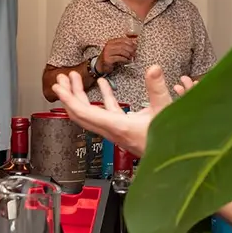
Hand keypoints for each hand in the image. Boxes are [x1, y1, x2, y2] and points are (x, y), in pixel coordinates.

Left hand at [51, 65, 194, 156]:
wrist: (175, 163)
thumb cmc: (170, 144)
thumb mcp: (165, 113)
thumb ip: (158, 90)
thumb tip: (153, 69)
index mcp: (117, 126)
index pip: (83, 113)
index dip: (68, 99)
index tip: (57, 87)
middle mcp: (112, 130)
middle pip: (81, 113)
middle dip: (69, 95)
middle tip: (61, 78)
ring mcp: (117, 130)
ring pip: (91, 112)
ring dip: (81, 95)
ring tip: (75, 78)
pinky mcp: (124, 128)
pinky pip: (107, 111)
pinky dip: (102, 97)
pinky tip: (102, 84)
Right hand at [97, 35, 138, 73]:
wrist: (100, 65)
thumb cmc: (110, 57)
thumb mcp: (116, 50)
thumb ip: (123, 46)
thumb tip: (135, 45)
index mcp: (111, 42)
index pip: (123, 40)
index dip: (131, 43)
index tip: (135, 47)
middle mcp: (108, 46)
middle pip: (123, 46)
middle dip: (131, 50)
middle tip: (134, 54)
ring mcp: (107, 52)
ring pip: (122, 51)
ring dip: (128, 55)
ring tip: (131, 58)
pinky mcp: (108, 59)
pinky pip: (119, 58)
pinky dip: (125, 60)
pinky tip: (127, 61)